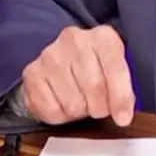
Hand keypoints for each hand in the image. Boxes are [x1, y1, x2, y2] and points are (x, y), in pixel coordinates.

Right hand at [20, 24, 134, 125]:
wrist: (63, 60)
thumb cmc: (95, 67)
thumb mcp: (115, 71)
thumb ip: (123, 91)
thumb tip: (122, 117)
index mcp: (102, 37)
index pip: (115, 68)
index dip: (120, 97)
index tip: (123, 118)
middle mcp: (74, 40)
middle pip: (93, 87)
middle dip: (99, 107)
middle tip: (98, 108)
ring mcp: (50, 55)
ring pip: (72, 103)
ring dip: (79, 112)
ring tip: (80, 102)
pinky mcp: (32, 73)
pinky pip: (51, 110)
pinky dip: (60, 116)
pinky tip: (63, 104)